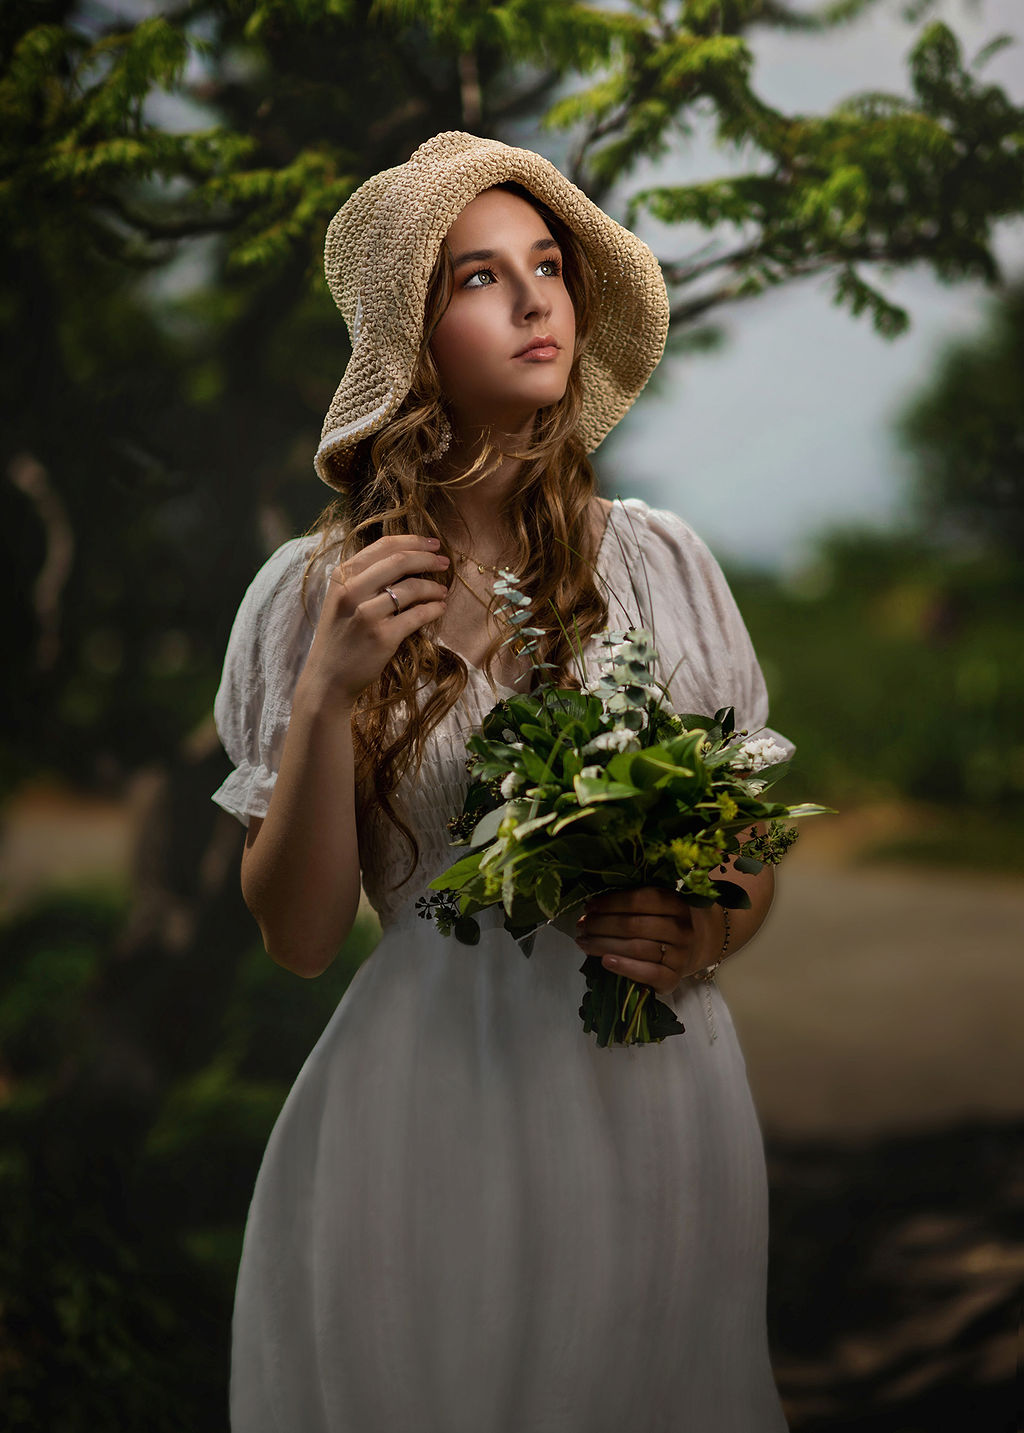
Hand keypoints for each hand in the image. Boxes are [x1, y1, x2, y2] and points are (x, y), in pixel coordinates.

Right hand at [301, 534, 450, 705]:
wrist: (328, 678)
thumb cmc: (340, 636)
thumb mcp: (342, 599)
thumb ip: (365, 577)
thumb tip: (405, 557)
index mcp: (342, 575)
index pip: (383, 546)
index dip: (413, 541)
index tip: (433, 545)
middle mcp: (351, 590)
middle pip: (399, 561)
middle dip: (428, 559)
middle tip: (445, 563)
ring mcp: (366, 614)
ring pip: (411, 588)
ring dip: (433, 588)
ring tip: (442, 592)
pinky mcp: (382, 637)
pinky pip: (417, 615)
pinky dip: (433, 609)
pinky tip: (439, 609)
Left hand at [574, 886, 723, 994]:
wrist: (696, 947)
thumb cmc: (666, 922)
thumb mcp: (659, 905)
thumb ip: (634, 902)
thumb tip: (592, 907)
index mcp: (676, 904)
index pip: (639, 900)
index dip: (611, 903)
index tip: (589, 906)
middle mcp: (681, 929)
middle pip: (633, 925)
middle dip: (602, 925)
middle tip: (582, 925)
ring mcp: (679, 955)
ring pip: (635, 948)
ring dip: (604, 945)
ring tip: (583, 942)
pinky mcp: (673, 979)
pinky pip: (647, 973)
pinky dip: (624, 967)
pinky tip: (605, 961)